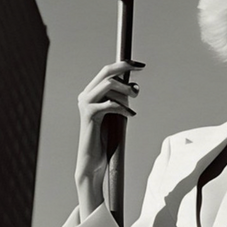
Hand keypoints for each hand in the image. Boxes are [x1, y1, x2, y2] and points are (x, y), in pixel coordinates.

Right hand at [74, 59, 144, 211]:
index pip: (106, 71)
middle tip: (141, 69)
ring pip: (109, 84)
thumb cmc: (106, 139)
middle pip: (106, 72)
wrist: (93, 161)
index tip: (140, 65)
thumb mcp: (116, 114)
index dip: (123, 64)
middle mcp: (85, 95)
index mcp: (91, 93)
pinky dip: (123, 107)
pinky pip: (110, 103)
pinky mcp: (89, 115)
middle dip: (125, 68)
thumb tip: (134, 87)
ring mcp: (85, 104)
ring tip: (135, 99)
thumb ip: (121, 99)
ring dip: (126, 90)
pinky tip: (130, 115)